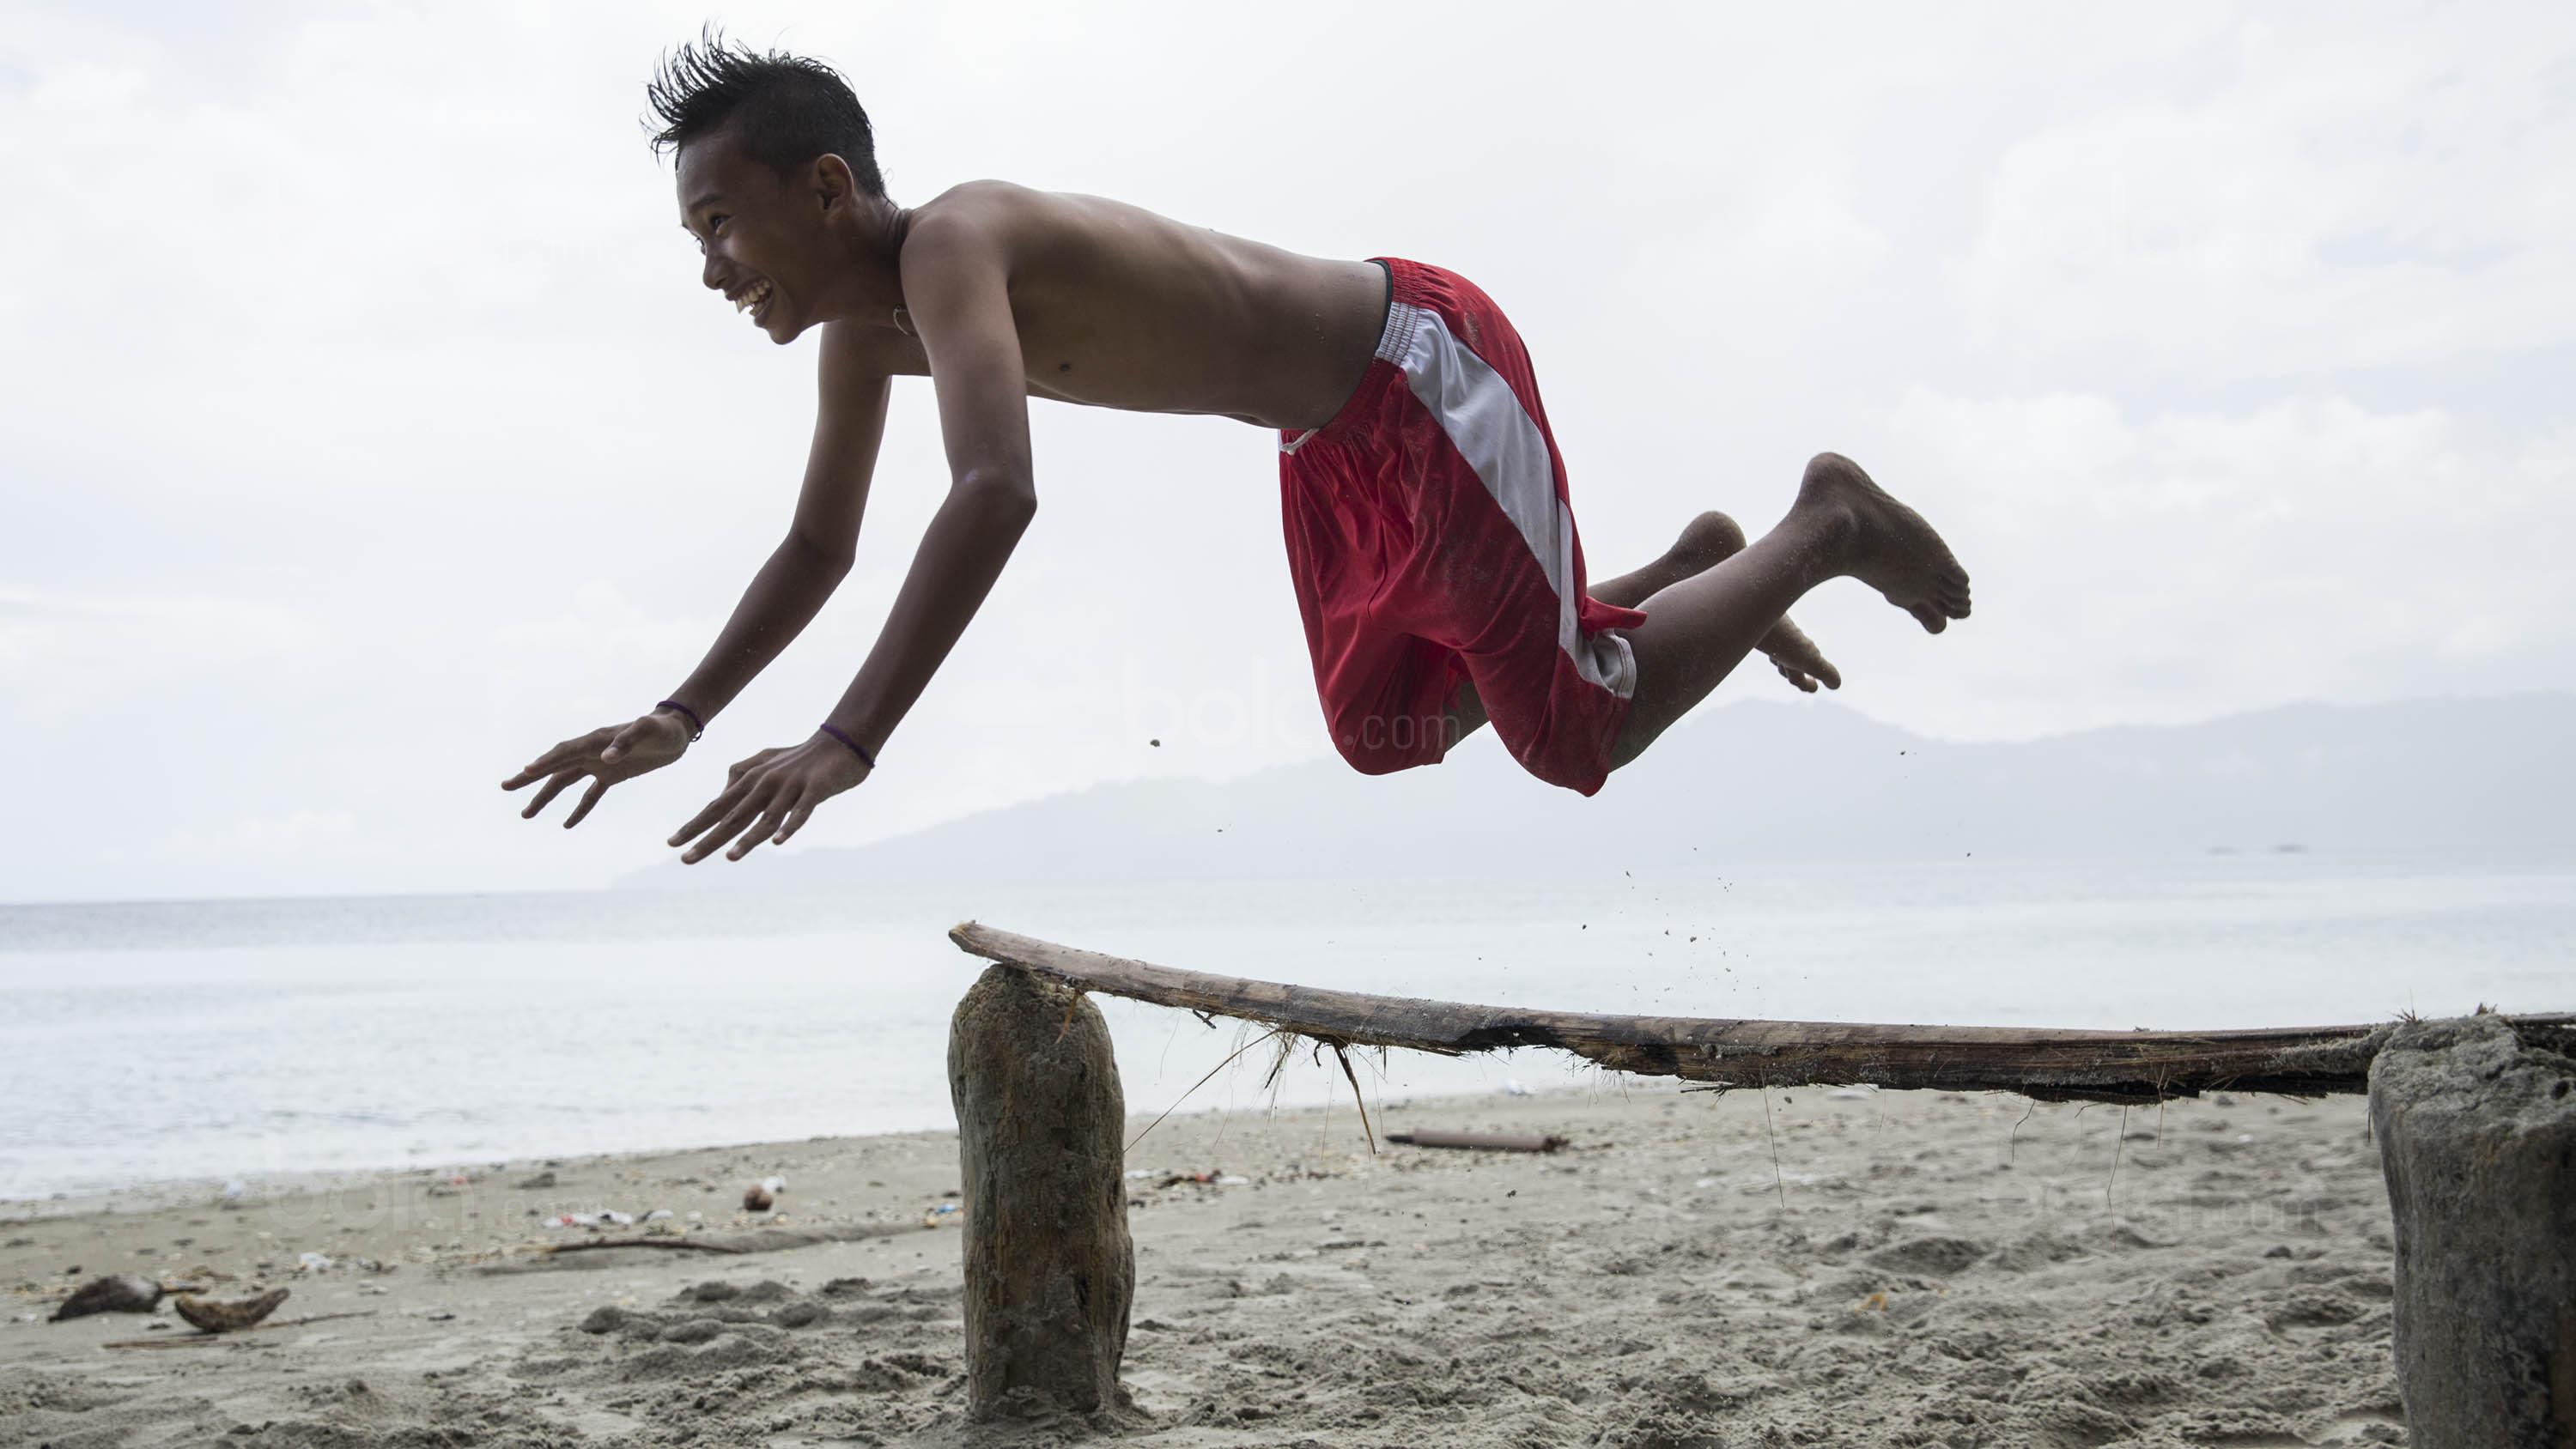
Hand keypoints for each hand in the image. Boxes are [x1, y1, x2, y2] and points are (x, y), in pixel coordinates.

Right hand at [500, 711, 692, 827]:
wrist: (677, 731)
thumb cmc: (662, 727)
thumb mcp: (648, 730)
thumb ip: (627, 741)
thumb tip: (606, 758)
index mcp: (596, 740)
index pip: (564, 752)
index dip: (545, 762)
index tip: (525, 771)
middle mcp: (591, 751)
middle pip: (555, 767)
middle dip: (530, 778)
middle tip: (505, 787)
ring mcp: (599, 764)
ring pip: (565, 782)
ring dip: (546, 797)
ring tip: (526, 814)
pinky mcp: (612, 776)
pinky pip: (590, 795)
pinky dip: (579, 809)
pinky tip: (566, 824)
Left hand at [668, 732, 870, 862]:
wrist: (840, 742)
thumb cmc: (801, 756)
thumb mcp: (766, 761)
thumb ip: (741, 773)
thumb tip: (722, 791)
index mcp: (751, 780)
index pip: (717, 806)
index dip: (694, 825)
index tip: (672, 842)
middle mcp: (765, 784)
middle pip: (733, 816)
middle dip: (708, 839)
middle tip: (685, 858)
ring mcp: (790, 787)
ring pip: (766, 818)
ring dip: (748, 839)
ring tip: (730, 857)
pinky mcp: (815, 789)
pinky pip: (801, 811)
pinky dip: (790, 826)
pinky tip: (779, 843)